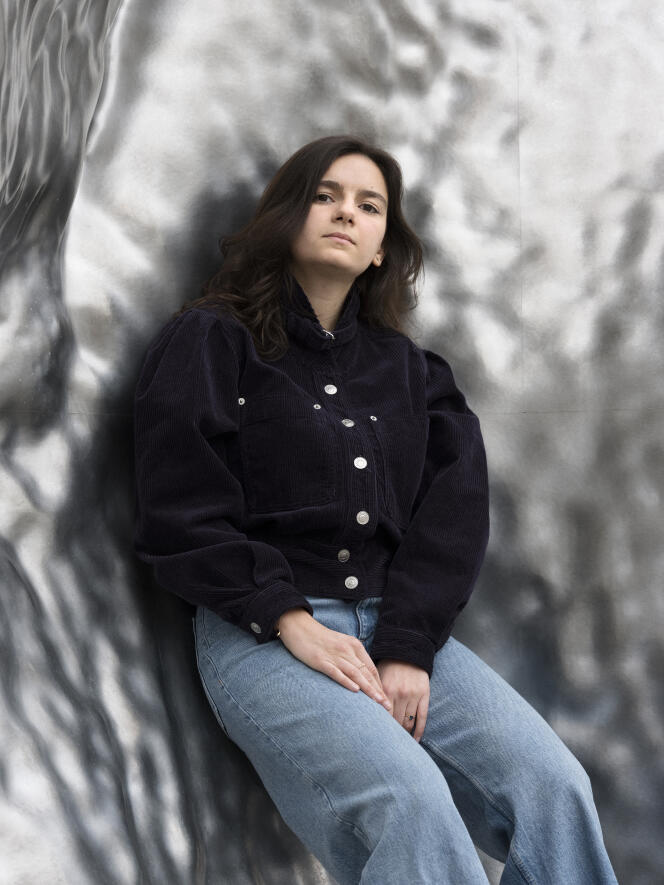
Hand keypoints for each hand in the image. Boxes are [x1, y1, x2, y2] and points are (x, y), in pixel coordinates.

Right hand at [276, 609, 392, 712]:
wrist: (299, 627)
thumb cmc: (320, 639)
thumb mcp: (341, 645)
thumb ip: (351, 657)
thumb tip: (361, 677)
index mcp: (354, 646)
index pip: (371, 669)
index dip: (380, 685)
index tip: (386, 699)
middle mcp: (347, 650)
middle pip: (366, 673)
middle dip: (378, 691)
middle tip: (388, 706)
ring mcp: (334, 655)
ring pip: (356, 674)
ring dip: (368, 689)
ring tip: (377, 702)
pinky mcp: (321, 660)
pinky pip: (336, 672)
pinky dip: (346, 681)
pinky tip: (355, 690)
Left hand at [376, 659, 429, 741]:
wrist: (408, 651)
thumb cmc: (389, 665)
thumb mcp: (379, 677)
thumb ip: (375, 694)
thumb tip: (367, 714)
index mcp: (387, 690)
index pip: (383, 716)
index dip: (381, 728)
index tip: (378, 738)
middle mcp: (400, 694)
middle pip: (396, 721)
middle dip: (392, 733)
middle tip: (389, 742)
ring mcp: (413, 696)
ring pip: (409, 721)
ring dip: (404, 733)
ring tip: (401, 742)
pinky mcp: (424, 695)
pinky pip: (422, 717)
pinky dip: (419, 731)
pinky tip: (415, 740)